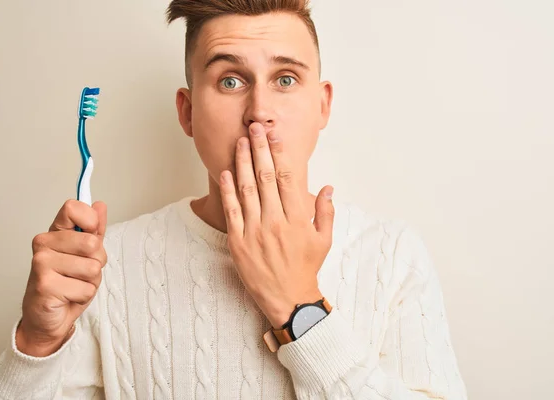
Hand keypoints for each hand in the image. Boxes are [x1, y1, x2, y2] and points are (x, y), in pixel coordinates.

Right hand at [16, 200, 106, 356]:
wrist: (47, 317)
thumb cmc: (66, 283)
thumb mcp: (85, 254)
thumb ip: (94, 229)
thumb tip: (99, 205)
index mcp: (55, 232)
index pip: (73, 208)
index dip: (91, 221)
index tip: (91, 235)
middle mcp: (44, 244)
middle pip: (92, 243)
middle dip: (97, 261)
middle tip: (81, 272)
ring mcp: (42, 264)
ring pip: (93, 268)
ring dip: (91, 281)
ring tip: (75, 284)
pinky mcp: (46, 285)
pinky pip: (87, 288)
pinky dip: (84, 296)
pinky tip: (69, 296)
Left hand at [219, 122, 334, 328]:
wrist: (288, 299)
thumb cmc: (306, 268)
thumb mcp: (324, 240)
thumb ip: (326, 212)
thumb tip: (328, 187)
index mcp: (297, 219)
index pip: (287, 178)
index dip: (280, 154)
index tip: (274, 137)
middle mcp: (275, 222)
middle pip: (265, 178)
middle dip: (259, 150)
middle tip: (254, 128)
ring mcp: (255, 232)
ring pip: (247, 190)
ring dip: (242, 163)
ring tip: (240, 142)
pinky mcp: (238, 243)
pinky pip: (231, 212)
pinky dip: (228, 191)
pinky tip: (225, 172)